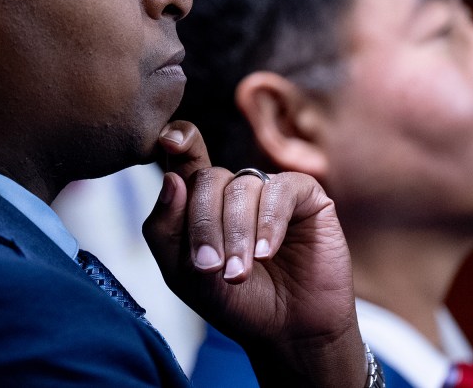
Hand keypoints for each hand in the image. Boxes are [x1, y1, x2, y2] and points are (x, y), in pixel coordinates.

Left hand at [143, 121, 365, 387]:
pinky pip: (281, 191)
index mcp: (202, 200)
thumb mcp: (185, 275)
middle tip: (209, 268)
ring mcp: (271, 189)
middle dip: (204, 225)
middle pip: (208, 179)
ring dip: (236, 234)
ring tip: (238, 274)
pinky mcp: (306, 196)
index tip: (169, 140)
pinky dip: (268, 223)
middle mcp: (236, 188)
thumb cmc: (238, 303)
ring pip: (242, 187)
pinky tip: (265, 253)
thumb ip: (166, 229)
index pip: (185, 158)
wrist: (290, 332)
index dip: (179, 140)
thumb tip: (171, 179)